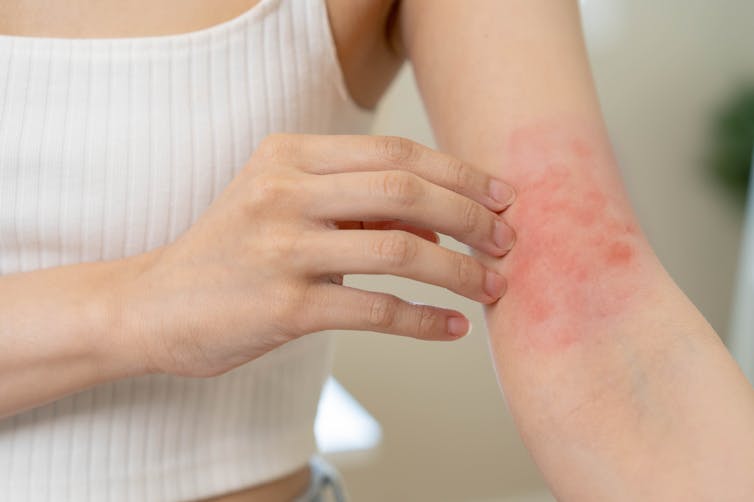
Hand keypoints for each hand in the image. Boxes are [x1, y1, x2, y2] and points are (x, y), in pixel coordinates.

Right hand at [118, 134, 515, 377]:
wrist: (157, 305)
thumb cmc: (233, 253)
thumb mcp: (286, 207)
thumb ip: (357, 206)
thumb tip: (438, 223)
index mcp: (288, 156)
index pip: (394, 152)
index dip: (458, 171)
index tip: (499, 195)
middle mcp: (284, 193)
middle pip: (404, 189)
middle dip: (470, 215)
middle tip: (507, 240)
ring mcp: (282, 248)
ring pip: (398, 249)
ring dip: (459, 269)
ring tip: (493, 286)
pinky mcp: (283, 307)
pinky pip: (374, 310)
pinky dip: (423, 320)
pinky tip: (452, 327)